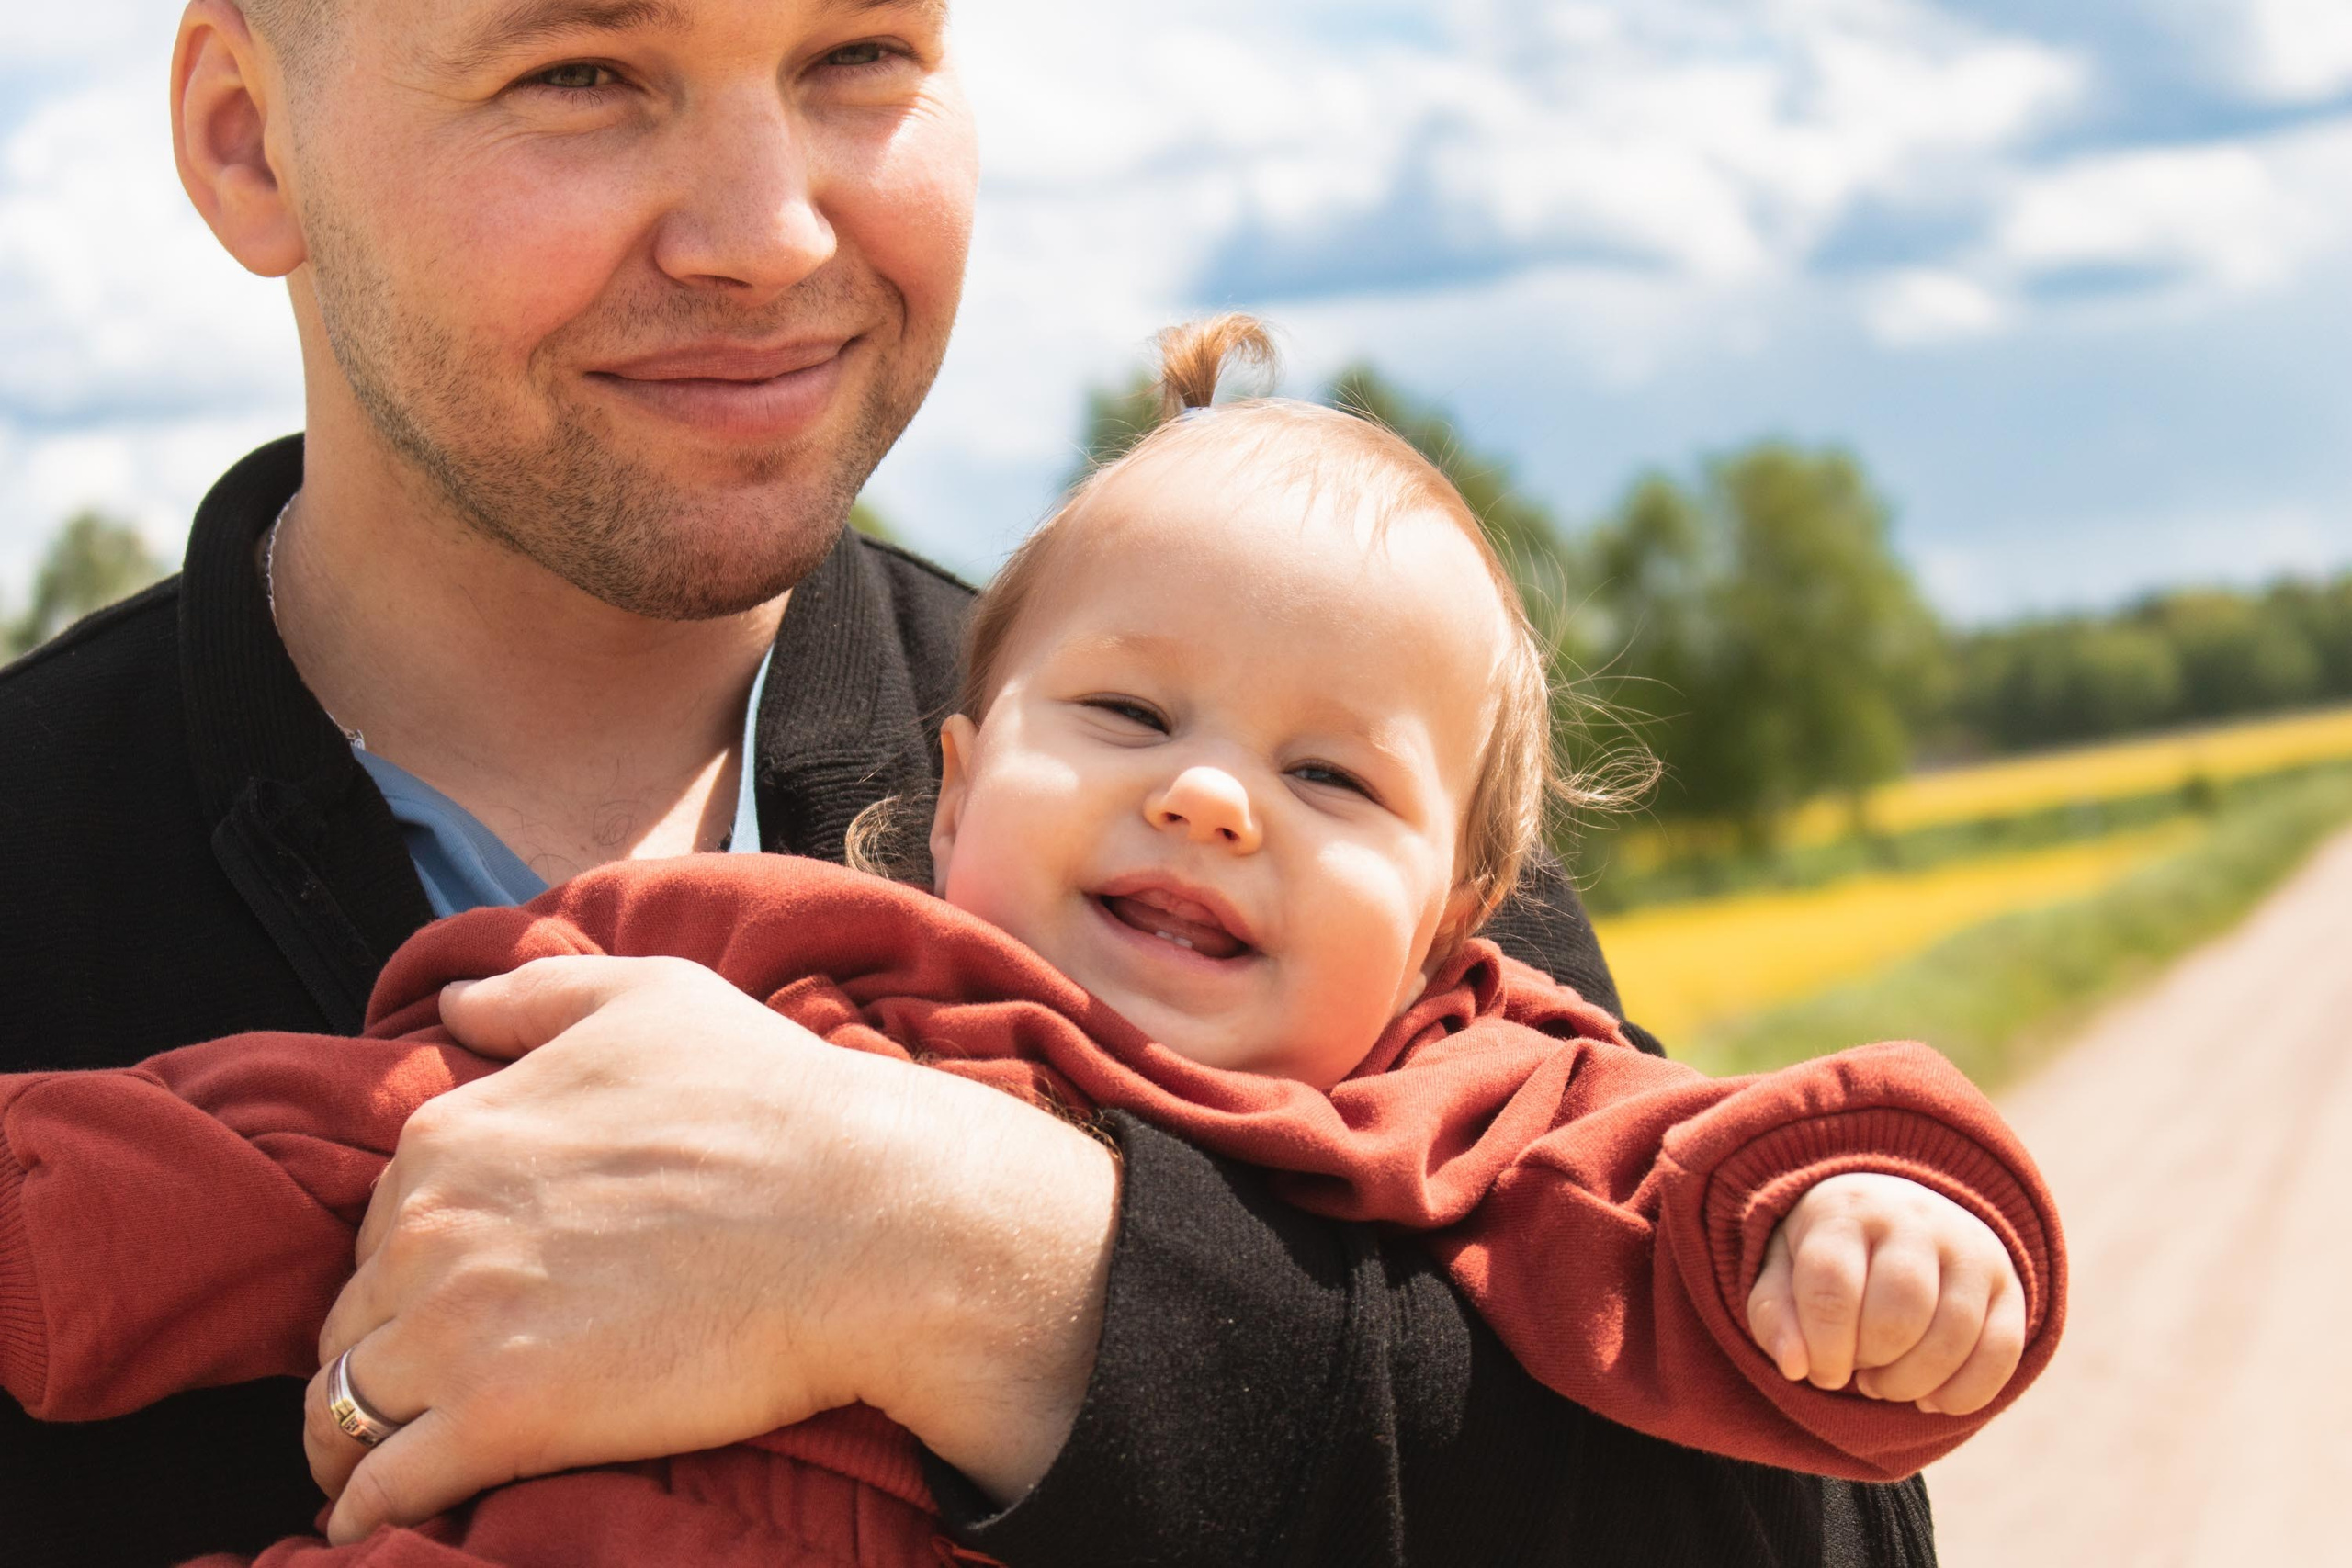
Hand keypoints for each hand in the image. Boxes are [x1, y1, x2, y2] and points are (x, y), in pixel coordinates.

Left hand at [303, 955, 1117, 1542]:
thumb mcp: (651, 1000)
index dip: (416, 1259)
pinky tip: (379, 1520)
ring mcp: (459, 1325)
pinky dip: (367, 1507)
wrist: (867, 1219)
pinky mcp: (500, 1418)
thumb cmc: (776, 1102)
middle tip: (432, 1383)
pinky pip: (382, 1484)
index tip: (458, 1292)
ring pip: (343, 1403)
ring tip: (380, 1465)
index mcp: (456, 1131)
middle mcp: (434, 1225)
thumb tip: (452, 1002)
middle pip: (354, 1312)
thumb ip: (534, 996)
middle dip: (381, 1347)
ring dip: (350, 1436)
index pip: (383, 1217)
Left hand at [1744, 1172, 2024, 1415]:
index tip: (1821, 1373)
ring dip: (1913, 1383)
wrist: (1896, 1216)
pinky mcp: (2008, 1283)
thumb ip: (1774, 1317)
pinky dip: (1966, 1393)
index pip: (1833, 1286)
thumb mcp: (1783, 1274)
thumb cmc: (1828, 1258)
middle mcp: (1913, 1219)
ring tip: (1885, 1383)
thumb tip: (1795, 1366)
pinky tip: (1931, 1399)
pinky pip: (2002, 1350)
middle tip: (1859, 1371)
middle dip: (1873, 1363)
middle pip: (1900, 1313)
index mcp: (1845, 1211)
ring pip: (1954, 1335)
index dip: (1825, 1349)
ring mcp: (1969, 1248)